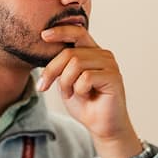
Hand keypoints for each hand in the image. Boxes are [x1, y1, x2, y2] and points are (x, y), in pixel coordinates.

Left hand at [36, 25, 141, 157]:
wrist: (101, 126)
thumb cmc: (85, 104)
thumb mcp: (66, 81)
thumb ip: (61, 65)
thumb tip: (46, 49)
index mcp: (92, 51)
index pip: (77, 32)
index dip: (60, 31)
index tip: (43, 35)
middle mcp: (103, 54)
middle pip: (69, 53)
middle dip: (52, 71)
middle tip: (43, 86)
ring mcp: (110, 64)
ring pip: (76, 64)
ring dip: (66, 83)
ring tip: (70, 94)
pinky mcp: (114, 77)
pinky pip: (86, 78)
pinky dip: (79, 90)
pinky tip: (85, 96)